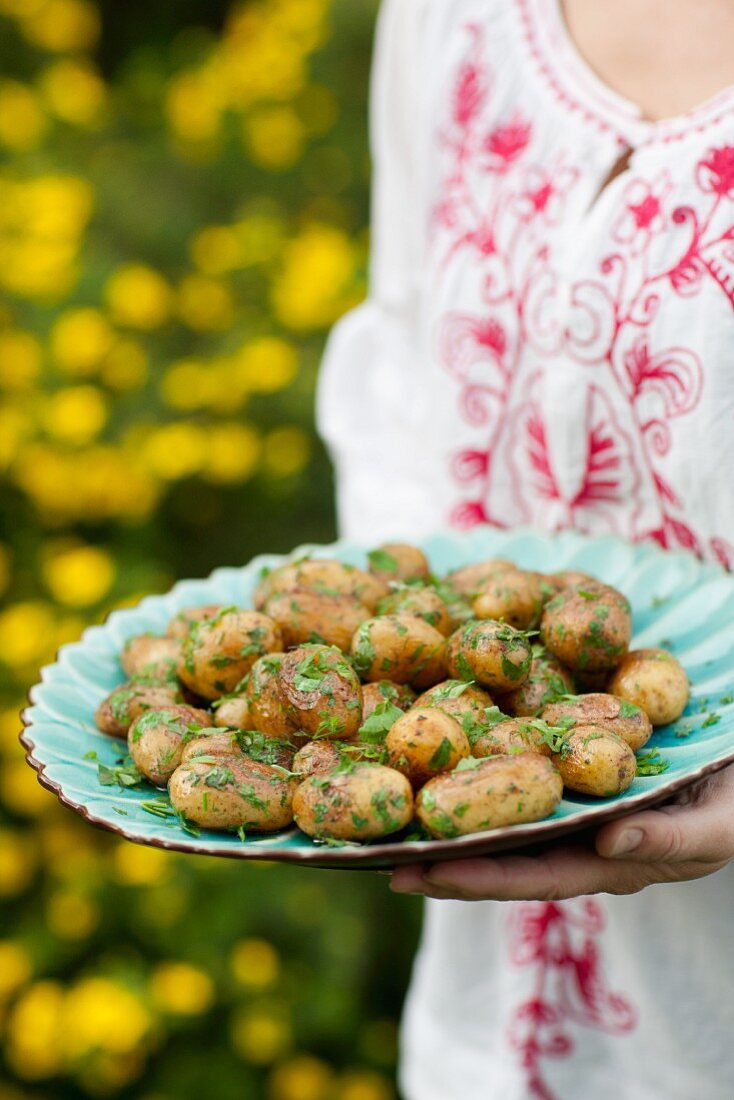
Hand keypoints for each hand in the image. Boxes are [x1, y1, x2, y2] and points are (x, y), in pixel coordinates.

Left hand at [390, 761, 733, 901]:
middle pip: (500, 846)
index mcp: (608, 859)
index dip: (471, 878)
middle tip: (373, 848)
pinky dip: (482, 757)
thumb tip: (609, 842)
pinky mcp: (576, 756)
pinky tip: (446, 739)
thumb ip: (669, 839)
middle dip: (439, 851)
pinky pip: (523, 759)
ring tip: (394, 799)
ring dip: (451, 805)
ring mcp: (575, 797)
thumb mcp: (717, 825)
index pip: (528, 876)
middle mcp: (580, 833)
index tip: (412, 875)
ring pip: (504, 805)